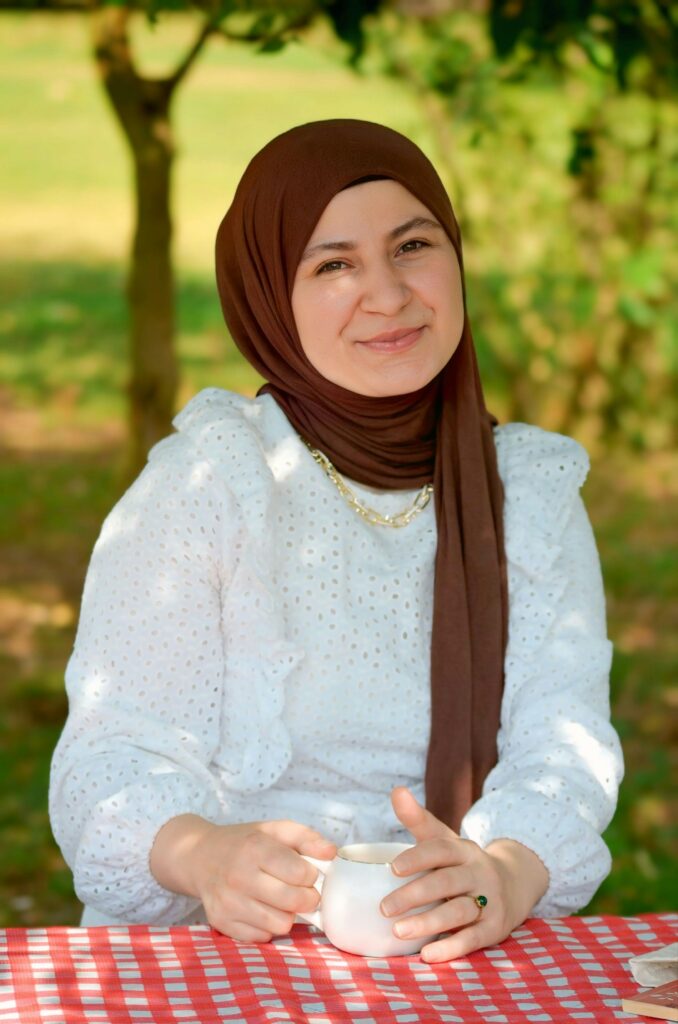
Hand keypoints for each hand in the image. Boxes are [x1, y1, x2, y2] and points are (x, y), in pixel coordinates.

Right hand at [150, 814, 335, 941]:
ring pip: (280, 925)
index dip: (311, 875)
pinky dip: (268, 926)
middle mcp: (238, 877)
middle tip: (302, 891)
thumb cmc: (244, 842)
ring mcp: (228, 903)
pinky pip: (261, 937)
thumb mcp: (274, 829)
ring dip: (288, 914)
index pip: (301, 874)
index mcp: (255, 849)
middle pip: (293, 902)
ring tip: (281, 900)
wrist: (199, 857)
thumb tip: (331, 854)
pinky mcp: (221, 924)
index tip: (306, 873)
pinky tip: (262, 909)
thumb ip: (307, 837)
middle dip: (307, 898)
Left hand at [380, 787, 547, 962]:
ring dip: (428, 923)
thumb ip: (418, 819)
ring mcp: (489, 901)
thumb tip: (396, 791)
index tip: (391, 868)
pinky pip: (473, 939)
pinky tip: (427, 955)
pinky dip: (450, 947)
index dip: (417, 858)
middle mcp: (479, 873)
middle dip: (415, 895)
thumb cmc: (462, 863)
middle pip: (446, 882)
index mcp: (464, 850)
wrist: (512, 884)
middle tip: (384, 908)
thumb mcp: (444, 839)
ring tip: (398, 931)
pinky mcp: (494, 928)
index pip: (440, 849)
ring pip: (459, 912)